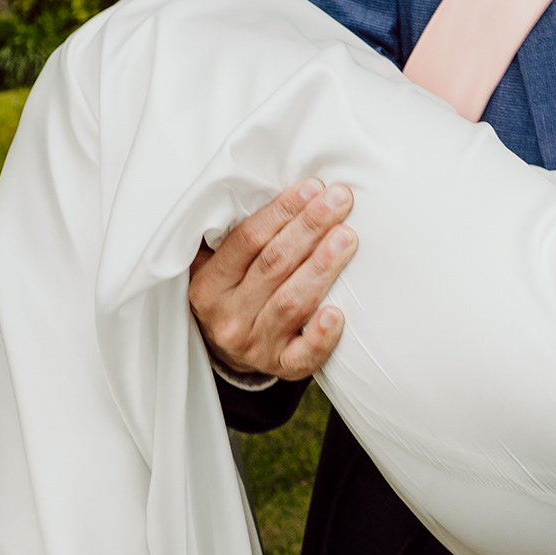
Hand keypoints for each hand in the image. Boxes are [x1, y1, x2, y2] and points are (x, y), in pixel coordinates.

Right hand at [190, 177, 355, 379]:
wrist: (228, 350)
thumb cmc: (235, 291)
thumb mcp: (219, 264)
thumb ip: (238, 234)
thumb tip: (288, 188)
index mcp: (208, 285)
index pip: (247, 241)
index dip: (282, 212)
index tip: (312, 187)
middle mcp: (227, 316)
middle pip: (273, 266)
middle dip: (310, 228)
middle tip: (339, 202)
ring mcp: (253, 345)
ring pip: (291, 303)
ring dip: (322, 267)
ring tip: (347, 238)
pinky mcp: (280, 367)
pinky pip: (303, 357)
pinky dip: (321, 337)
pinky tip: (338, 314)